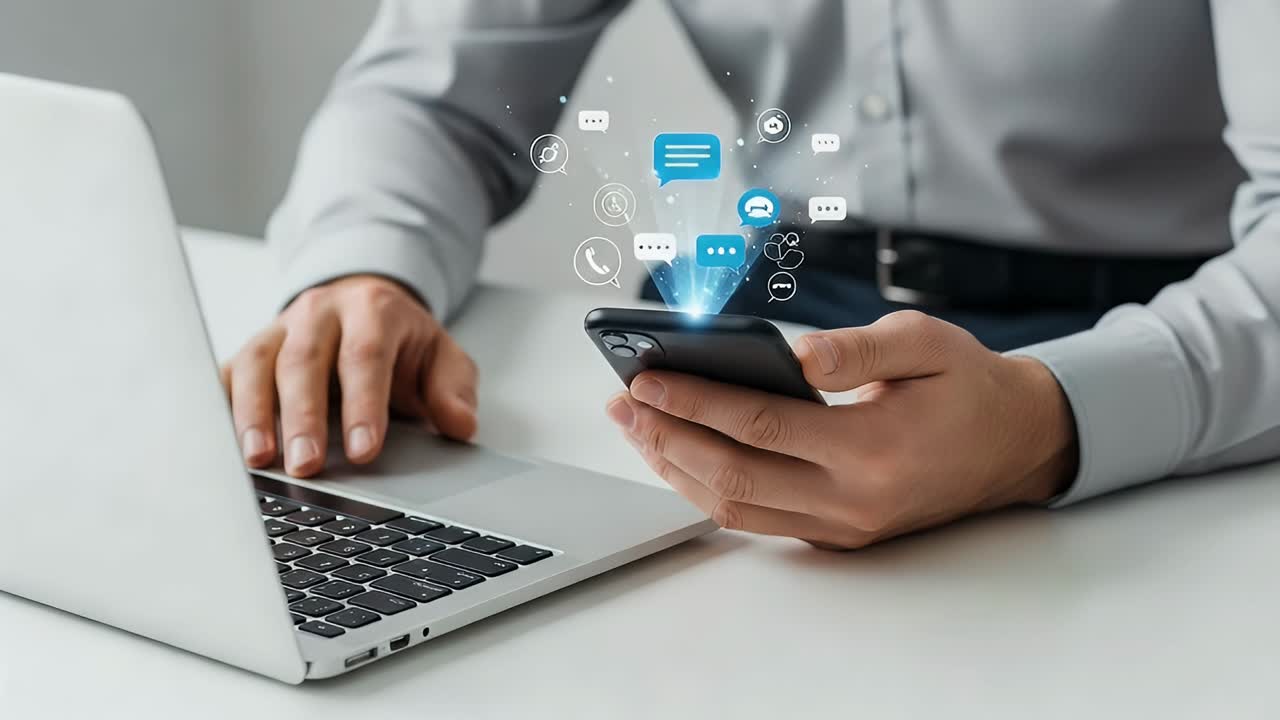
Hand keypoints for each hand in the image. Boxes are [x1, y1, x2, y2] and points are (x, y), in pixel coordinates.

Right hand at [221, 275, 477, 475]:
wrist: (365, 305)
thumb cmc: (401, 342)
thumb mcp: (443, 357)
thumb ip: (454, 389)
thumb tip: (460, 425)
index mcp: (373, 310)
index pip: (365, 356)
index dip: (363, 404)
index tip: (364, 451)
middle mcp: (320, 313)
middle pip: (304, 361)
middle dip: (303, 416)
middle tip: (306, 464)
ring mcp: (280, 328)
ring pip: (256, 364)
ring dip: (253, 414)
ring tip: (258, 459)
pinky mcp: (251, 349)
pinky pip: (226, 373)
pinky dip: (220, 406)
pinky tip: (221, 442)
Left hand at [606, 311, 1076, 549]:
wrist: (1016, 444)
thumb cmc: (967, 385)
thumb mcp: (926, 343)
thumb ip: (856, 349)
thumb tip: (791, 355)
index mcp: (873, 448)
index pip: (760, 426)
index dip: (696, 401)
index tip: (647, 378)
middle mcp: (852, 500)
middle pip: (733, 476)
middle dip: (667, 438)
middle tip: (623, 403)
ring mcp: (843, 526)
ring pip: (735, 509)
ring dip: (676, 469)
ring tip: (638, 427)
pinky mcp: (838, 535)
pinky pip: (757, 519)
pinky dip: (709, 489)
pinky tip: (680, 454)